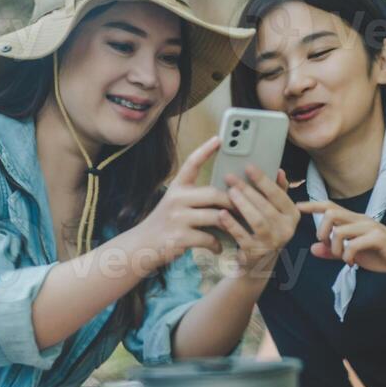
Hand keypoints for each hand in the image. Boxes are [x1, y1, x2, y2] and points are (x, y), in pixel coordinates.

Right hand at [129, 137, 227, 270]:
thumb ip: (195, 198)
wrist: (141, 246)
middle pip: (214, 194)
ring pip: (216, 217)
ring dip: (230, 226)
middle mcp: (176, 199)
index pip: (192, 163)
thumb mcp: (175, 204)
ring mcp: (177, 218)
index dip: (206, 150)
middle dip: (232, 203)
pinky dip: (217, 244)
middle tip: (244, 209)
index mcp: (176, 188)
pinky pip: (209, 238)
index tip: (219, 139)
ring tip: (236, 230)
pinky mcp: (180, 237)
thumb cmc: (165, 224)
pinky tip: (218, 247)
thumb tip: (226, 196)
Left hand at [220, 165, 300, 274]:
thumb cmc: (265, 230)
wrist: (257, 263)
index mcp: (293, 215)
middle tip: (231, 178)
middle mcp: (287, 230)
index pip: (279, 194)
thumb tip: (279, 171)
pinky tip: (222, 214)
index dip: (263, 180)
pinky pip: (243, 236)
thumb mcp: (275, 212)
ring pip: (258, 220)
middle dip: (248, 190)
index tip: (248, 166)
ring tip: (229, 192)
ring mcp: (272, 243)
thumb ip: (278, 192)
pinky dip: (232, 224)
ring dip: (243, 205)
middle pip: (266, 206)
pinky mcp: (256, 253)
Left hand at [295, 200, 385, 275]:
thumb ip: (334, 252)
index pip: (330, 206)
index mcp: (354, 220)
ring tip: (342, 258)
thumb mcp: (354, 254)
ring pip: (339, 230)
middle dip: (321, 231)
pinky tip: (352, 264)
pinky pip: (353, 244)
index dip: (312, 205)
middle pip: (331, 212)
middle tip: (327, 245)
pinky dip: (347, 256)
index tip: (297, 207)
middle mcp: (360, 219)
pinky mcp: (378, 237)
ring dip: (335, 248)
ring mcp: (370, 226)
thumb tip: (314, 249)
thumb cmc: (382, 255)